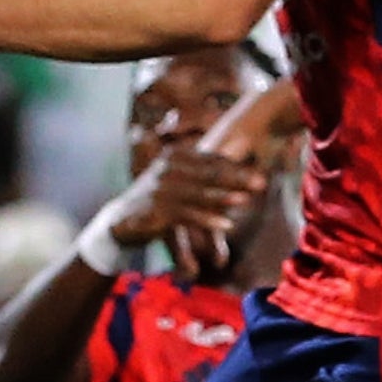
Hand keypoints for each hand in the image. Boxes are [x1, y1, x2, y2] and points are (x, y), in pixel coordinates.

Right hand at [108, 148, 264, 279]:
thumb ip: (198, 174)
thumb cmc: (156, 200)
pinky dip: (207, 220)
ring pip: (199, 193)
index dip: (235, 167)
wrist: (121, 221)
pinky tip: (226, 225)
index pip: (209, 160)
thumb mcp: (175, 181)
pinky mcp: (158, 210)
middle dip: (236, 178)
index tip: (257, 173)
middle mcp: (168, 168)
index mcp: (174, 157)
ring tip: (245, 201)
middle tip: (260, 183)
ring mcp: (162, 189)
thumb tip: (232, 170)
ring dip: (223, 197)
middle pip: (208, 173)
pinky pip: (188, 215)